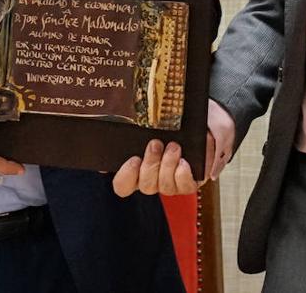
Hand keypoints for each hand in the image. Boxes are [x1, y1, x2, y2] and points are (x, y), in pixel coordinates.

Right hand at [111, 100, 237, 196]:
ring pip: (165, 187)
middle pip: (146, 186)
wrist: (197, 119)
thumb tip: (108, 144)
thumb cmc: (169, 121)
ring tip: (174, 147)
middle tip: (156, 144)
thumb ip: (127, 132)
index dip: (126, 177)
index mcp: (137, 168)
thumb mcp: (147, 124)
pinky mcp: (190, 181)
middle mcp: (153, 178)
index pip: (123, 186)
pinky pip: (185, 187)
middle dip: (151, 165)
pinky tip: (184, 162)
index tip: (133, 159)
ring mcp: (172, 181)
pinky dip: (183, 175)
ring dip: (168, 166)